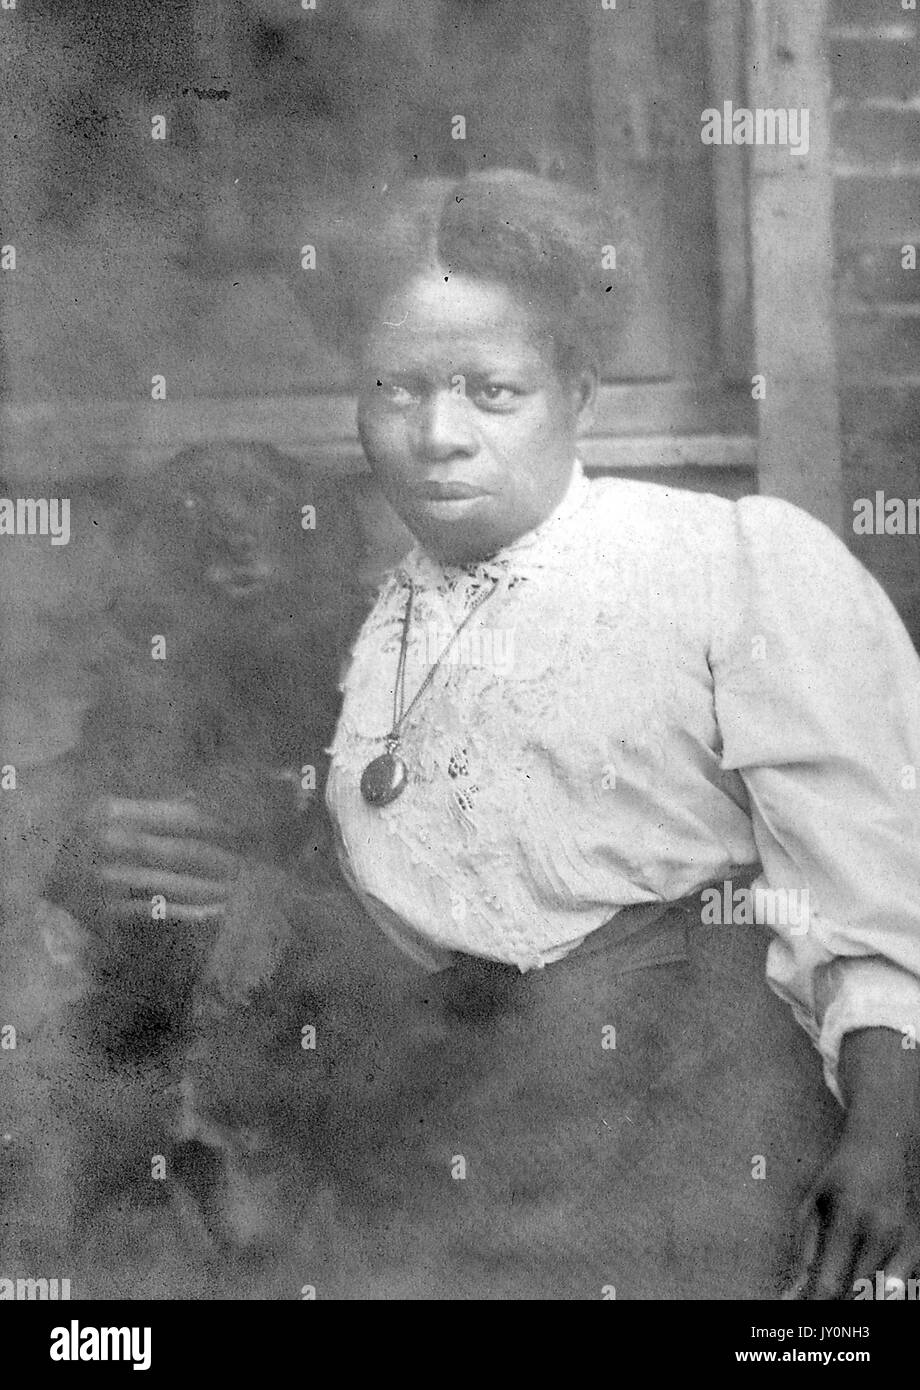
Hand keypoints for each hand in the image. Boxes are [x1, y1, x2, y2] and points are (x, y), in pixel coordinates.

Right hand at [87, 796, 240, 924]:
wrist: (45, 896)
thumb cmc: (86, 849)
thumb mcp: (108, 819)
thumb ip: (153, 810)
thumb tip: (199, 798)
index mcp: (111, 811)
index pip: (178, 816)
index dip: (215, 825)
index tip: (240, 832)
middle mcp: (109, 842)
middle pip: (182, 851)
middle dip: (219, 860)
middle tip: (245, 865)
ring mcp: (109, 879)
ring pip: (176, 883)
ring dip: (211, 888)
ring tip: (236, 889)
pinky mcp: (109, 911)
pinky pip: (161, 910)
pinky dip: (190, 911)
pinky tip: (213, 911)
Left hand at [785, 1028, 919, 1299]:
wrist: (884, 1147)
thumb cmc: (840, 1176)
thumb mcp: (812, 1202)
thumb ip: (803, 1249)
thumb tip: (793, 1293)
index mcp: (846, 1217)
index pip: (830, 1281)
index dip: (815, 1307)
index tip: (803, 1317)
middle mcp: (881, 1231)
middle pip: (859, 1293)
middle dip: (838, 1307)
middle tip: (821, 1316)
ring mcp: (906, 1239)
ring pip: (886, 1294)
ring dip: (865, 1299)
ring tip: (847, 1295)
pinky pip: (905, 1284)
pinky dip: (889, 1291)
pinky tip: (875, 1289)